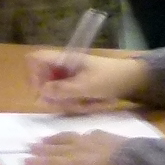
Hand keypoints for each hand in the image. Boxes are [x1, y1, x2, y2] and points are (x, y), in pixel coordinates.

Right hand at [26, 129, 127, 164]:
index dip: (39, 162)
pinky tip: (81, 136)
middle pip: (57, 149)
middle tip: (29, 146)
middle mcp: (79, 149)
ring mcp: (90, 140)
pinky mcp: (102, 135)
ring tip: (46, 139)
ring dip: (56, 139)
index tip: (25, 160)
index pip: (53, 162)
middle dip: (42, 148)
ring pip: (68, 137)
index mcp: (75, 163)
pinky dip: (81, 136)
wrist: (133, 160)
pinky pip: (88, 134)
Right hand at [27, 48, 146, 111]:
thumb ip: (62, 90)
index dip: (33, 75)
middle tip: (68, 104)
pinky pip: (65, 97)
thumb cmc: (108, 78)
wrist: (131, 80)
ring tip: (84, 104)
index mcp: (63, 59)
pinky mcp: (75, 86)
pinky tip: (87, 105)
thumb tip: (40, 94)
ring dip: (65, 102)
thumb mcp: (85, 86)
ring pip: (54, 92)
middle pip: (42, 80)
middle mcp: (62, 67)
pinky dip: (73, 104)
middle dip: (53, 96)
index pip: (35, 60)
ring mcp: (69, 77)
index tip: (42, 92)